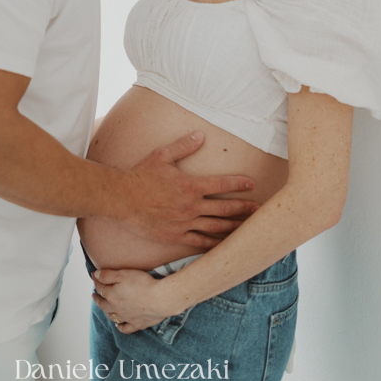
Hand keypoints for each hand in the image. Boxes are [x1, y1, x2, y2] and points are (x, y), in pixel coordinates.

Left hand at [92, 268, 173, 333]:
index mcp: (112, 295)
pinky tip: (118, 324)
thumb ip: (107, 275)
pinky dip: (120, 326)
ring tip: (104, 307)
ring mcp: (126, 318)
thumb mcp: (123, 274)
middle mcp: (116, 308)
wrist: (160, 299)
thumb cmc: (142, 284)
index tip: (94, 275)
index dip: (96, 280)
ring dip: (106, 311)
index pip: (100, 287)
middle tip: (94, 294)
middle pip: (102, 304)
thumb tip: (96, 275)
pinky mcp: (136, 324)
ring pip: (111, 316)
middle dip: (97, 298)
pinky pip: (124, 328)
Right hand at [121, 132, 257, 248]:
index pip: (221, 184)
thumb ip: (183, 146)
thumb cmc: (141, 175)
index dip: (239, 184)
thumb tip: (200, 135)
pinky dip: (214, 244)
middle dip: (244, 209)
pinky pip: (200, 242)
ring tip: (248, 229)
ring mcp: (185, 223)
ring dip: (234, 227)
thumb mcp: (161, 155)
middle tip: (259, 210)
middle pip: (224, 209)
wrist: (122, 200)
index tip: (252, 184)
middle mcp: (191, 206)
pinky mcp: (176, 237)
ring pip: (216, 228)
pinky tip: (224, 246)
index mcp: (190, 186)